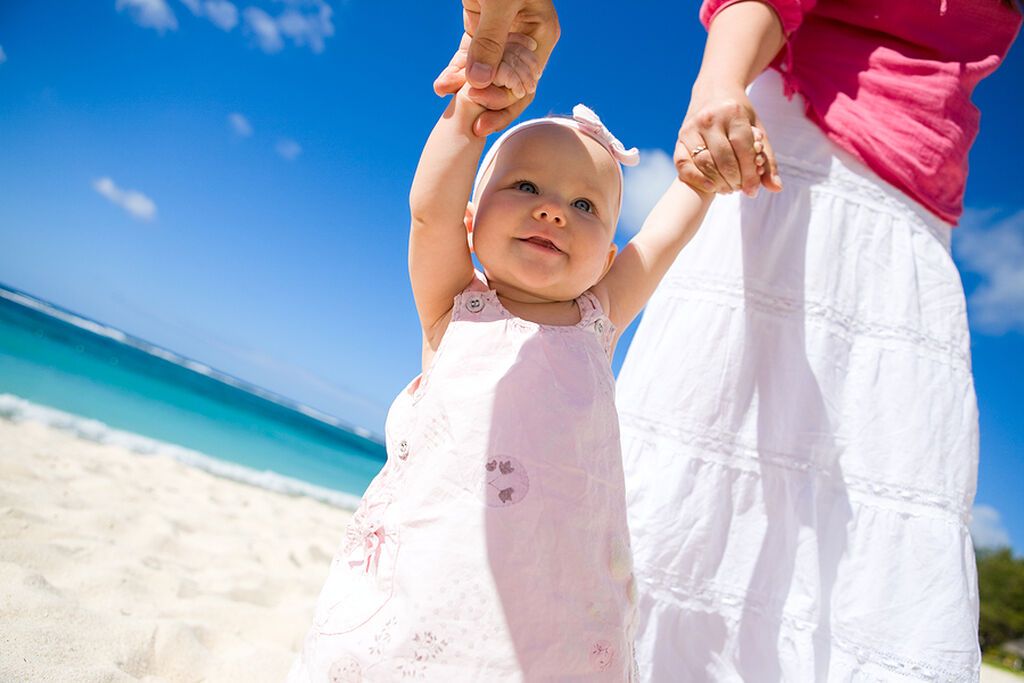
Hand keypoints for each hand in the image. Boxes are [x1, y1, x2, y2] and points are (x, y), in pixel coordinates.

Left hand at [434, 0, 558, 134]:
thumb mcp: (500, 4)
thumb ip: (491, 41)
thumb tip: (480, 82)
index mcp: (541, 36)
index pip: (527, 82)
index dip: (504, 99)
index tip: (477, 101)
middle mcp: (524, 42)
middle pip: (509, 86)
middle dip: (487, 104)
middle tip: (471, 123)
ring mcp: (501, 39)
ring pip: (486, 76)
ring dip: (464, 88)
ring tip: (442, 91)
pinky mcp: (480, 32)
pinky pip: (469, 59)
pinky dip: (455, 71)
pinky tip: (441, 84)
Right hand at [674, 84, 781, 196]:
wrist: (713, 89)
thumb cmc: (738, 114)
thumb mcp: (756, 129)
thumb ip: (767, 158)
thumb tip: (776, 188)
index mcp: (733, 113)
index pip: (743, 149)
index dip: (749, 173)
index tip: (753, 191)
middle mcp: (710, 118)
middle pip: (723, 158)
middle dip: (734, 180)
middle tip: (739, 189)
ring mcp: (692, 127)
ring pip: (704, 163)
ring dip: (717, 182)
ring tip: (727, 189)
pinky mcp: (680, 137)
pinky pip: (683, 163)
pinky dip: (696, 178)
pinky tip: (710, 186)